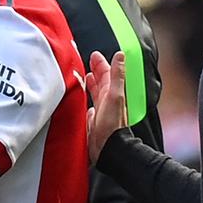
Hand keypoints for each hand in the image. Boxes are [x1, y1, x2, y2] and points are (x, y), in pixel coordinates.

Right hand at [86, 50, 127, 164]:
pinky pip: (87, 107)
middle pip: (100, 83)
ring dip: (90, 85)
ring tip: (84, 77)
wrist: (108, 148)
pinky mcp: (91, 121)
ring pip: (94, 94)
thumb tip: (120, 55)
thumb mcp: (115, 95)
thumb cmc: (112, 123)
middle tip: (88, 62)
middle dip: (95, 72)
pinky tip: (82, 101)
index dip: (101, 64)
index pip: (106, 74)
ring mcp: (99, 112)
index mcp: (112, 93)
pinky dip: (85, 101)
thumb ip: (117, 75)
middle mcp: (106, 101)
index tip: (94, 55)